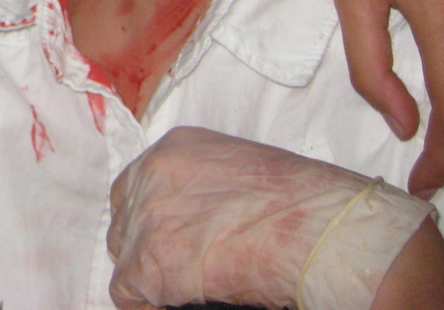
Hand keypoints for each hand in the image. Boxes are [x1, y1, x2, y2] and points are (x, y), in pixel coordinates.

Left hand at [108, 127, 435, 309]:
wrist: (318, 229)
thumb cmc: (304, 206)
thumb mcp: (244, 171)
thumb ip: (208, 189)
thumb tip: (202, 220)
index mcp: (176, 149)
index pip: (138, 186)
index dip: (151, 218)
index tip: (166, 239)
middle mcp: (151, 175)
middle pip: (126, 219)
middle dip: (146, 246)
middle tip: (177, 268)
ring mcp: (146, 217)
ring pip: (126, 256)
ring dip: (151, 276)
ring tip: (184, 288)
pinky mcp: (149, 263)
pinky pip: (129, 292)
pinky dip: (151, 303)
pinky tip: (178, 305)